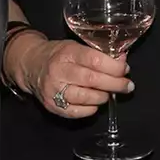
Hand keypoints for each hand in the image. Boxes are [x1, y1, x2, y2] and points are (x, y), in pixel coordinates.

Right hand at [6, 29, 132, 119]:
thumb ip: (98, 54)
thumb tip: (122, 61)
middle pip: (93, 80)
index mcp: (67, 53)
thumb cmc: (59, 55)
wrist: (32, 65)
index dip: (114, 67)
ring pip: (87, 98)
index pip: (95, 60)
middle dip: (115, 84)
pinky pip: (79, 112)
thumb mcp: (76, 46)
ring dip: (103, 96)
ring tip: (108, 92)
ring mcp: (54, 90)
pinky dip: (91, 108)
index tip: (124, 69)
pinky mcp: (53, 106)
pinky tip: (94, 102)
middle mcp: (59, 71)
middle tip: (127, 85)